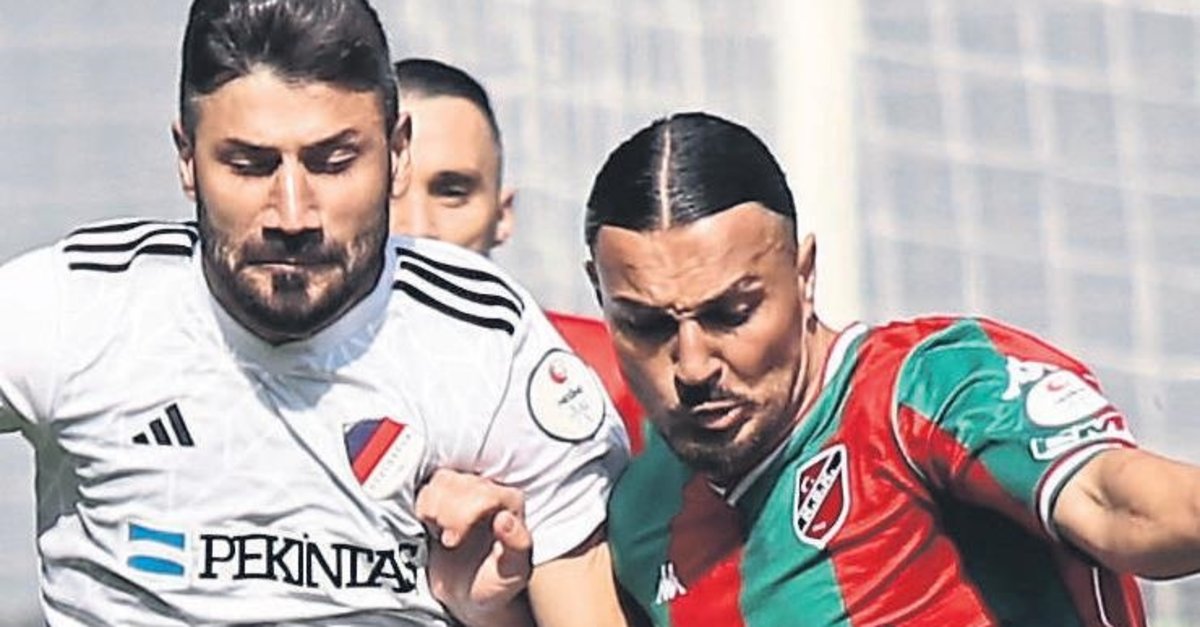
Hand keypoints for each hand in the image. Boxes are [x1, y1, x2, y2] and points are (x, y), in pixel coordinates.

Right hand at [416, 468, 533, 626]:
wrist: (468, 594)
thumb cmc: (495, 581)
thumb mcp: (513, 573)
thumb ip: (517, 546)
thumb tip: (505, 519)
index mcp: (511, 504)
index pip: (484, 494)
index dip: (464, 515)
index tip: (453, 541)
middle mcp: (489, 490)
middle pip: (459, 483)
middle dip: (448, 514)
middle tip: (449, 541)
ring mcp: (465, 491)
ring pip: (442, 480)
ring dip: (434, 509)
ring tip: (440, 534)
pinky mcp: (443, 497)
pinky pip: (427, 488)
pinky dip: (423, 508)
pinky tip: (431, 526)